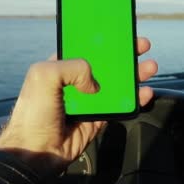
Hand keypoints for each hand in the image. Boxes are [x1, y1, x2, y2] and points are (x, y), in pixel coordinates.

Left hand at [0, 37, 157, 176]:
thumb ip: (73, 67)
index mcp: (59, 66)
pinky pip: (119, 107)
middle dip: (124, 55)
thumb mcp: (44, 76)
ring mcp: (87, 101)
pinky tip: (145, 93)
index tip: (119, 32)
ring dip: (134, 75)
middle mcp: (74, 82)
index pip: (84, 48)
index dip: (102, 39)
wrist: (35, 151)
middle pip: (105, 64)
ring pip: (116, 84)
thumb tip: (94, 84)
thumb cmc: (32, 113)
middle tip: (141, 46)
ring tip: (150, 67)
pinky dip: (134, 100)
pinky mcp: (96, 119)